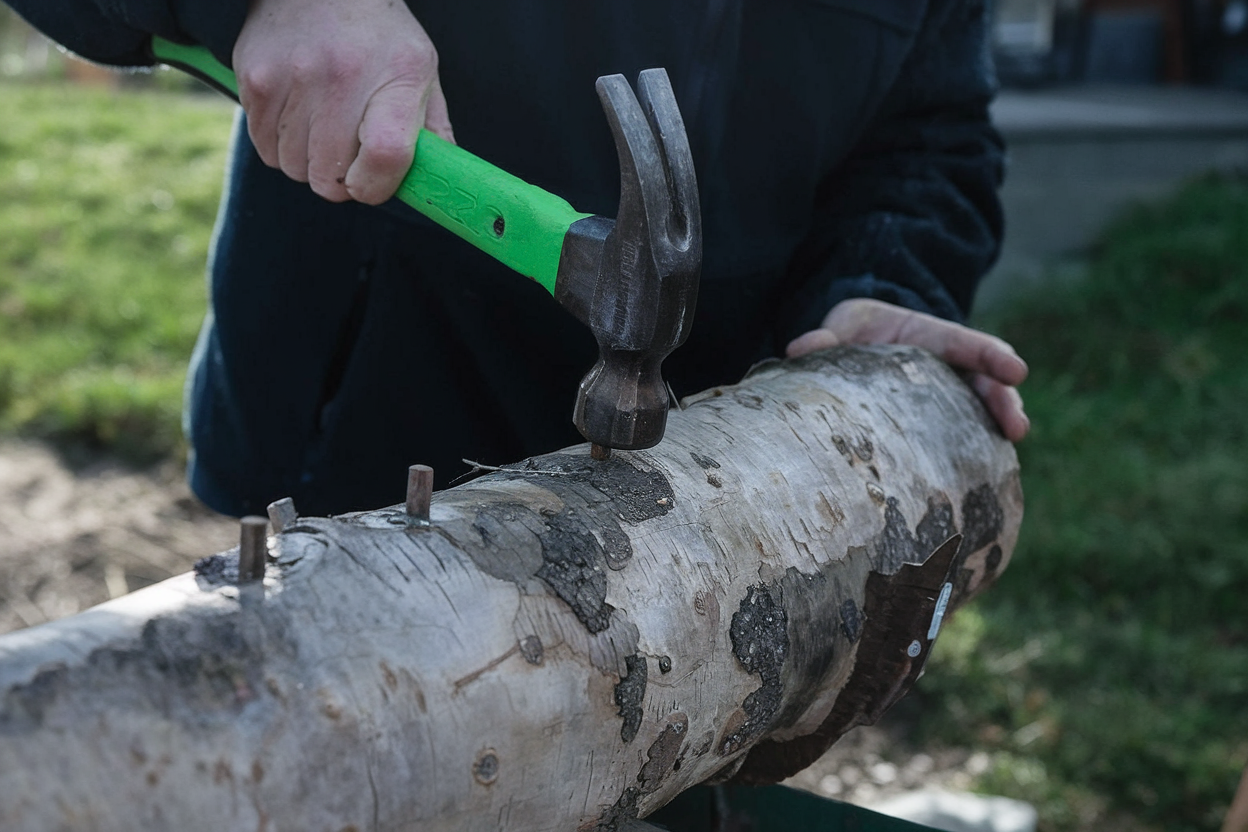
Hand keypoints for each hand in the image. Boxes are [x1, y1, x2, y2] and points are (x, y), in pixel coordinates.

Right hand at [232, 0, 453, 204]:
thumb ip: (433, 130)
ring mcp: (294, 76)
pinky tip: (297, 116)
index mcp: (398, 75)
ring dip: (308, 162)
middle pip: (330, 176)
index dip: (376, 187)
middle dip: (340, 179)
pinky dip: (280, 146)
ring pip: (294, 168)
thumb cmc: (378, 38)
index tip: (371, 184)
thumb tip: (439, 181)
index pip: (386, 155)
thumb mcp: (420, 71)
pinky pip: (265, 149)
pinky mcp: (255, 80)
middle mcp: (344, 75)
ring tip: (322, 126)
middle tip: (347, 152)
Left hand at [786, 299, 1029, 441]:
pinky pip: (962, 436)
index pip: (964, 343)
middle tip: (1017, 427)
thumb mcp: (842, 327)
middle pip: (985, 381)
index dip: (990, 356)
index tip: (1018, 370)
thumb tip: (800, 348)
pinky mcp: (940, 423)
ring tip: (1010, 448)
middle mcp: (947, 366)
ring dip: (997, 429)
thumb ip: (826, 337)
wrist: (856, 348)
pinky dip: (974, 454)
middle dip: (1004, 402)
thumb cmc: (854, 334)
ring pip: (981, 410)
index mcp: (927, 337)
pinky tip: (982, 478)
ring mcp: (948, 395)